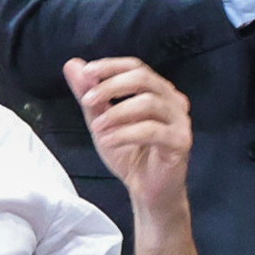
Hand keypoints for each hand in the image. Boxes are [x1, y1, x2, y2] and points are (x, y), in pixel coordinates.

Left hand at [64, 56, 193, 211]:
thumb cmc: (129, 154)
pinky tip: (108, 141)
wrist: (146, 189)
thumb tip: (72, 65)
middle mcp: (173, 101)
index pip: (136, 66)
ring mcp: (180, 121)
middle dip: (111, 86)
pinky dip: (125, 134)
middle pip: (144, 78)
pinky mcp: (181, 141)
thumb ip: (89, 95)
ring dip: (116, 113)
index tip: (85, 74)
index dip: (110, 66)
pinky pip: (152, 131)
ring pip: (149, 103)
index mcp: (157, 91)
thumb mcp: (101, 121)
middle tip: (88, 100)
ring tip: (97, 128)